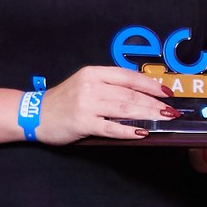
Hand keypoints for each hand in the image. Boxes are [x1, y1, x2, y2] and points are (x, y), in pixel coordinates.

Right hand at [33, 65, 168, 143]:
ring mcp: (86, 104)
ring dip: (147, 115)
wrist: (35, 113)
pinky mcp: (82, 123)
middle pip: (130, 94)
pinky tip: (142, 133)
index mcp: (94, 73)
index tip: (167, 92)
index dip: (151, 85)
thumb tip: (142, 94)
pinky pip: (111, 128)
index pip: (129, 77)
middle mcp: (91, 86)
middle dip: (154, 103)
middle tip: (171, 112)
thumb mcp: (86, 84)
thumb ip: (109, 86)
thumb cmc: (64, 100)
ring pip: (124, 109)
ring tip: (163, 120)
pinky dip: (128, 131)